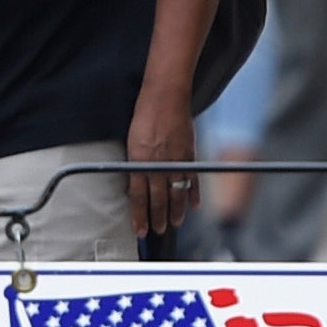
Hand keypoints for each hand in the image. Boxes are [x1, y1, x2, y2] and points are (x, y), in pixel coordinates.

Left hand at [124, 89, 199, 242]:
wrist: (165, 96)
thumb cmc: (145, 114)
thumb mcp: (132, 141)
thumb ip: (135, 163)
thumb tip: (134, 183)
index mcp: (138, 162)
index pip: (138, 197)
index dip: (139, 216)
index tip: (140, 230)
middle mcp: (156, 165)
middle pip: (157, 200)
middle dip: (158, 218)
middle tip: (158, 230)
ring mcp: (174, 161)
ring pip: (176, 194)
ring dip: (176, 211)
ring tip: (175, 223)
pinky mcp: (189, 155)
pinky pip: (192, 180)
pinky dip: (194, 194)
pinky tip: (194, 206)